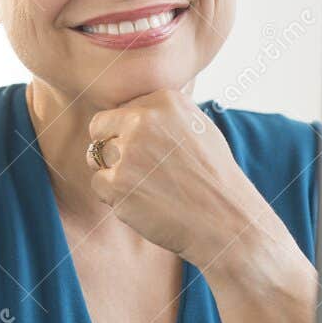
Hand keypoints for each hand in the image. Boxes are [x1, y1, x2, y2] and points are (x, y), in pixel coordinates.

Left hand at [87, 90, 278, 266]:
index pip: (119, 111)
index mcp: (164, 101)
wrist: (225, 221)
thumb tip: (130, 109)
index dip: (130, 134)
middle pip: (100, 129)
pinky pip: (99, 184)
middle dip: (114, 149)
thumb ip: (164, 114)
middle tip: (144, 172)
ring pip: (96, 157)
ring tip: (149, 187)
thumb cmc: (214, 178)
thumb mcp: (199, 128)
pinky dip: (116, 197)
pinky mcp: (118, 183)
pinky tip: (145, 203)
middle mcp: (144, 120)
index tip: (154, 154)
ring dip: (114, 173)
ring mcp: (129, 152)